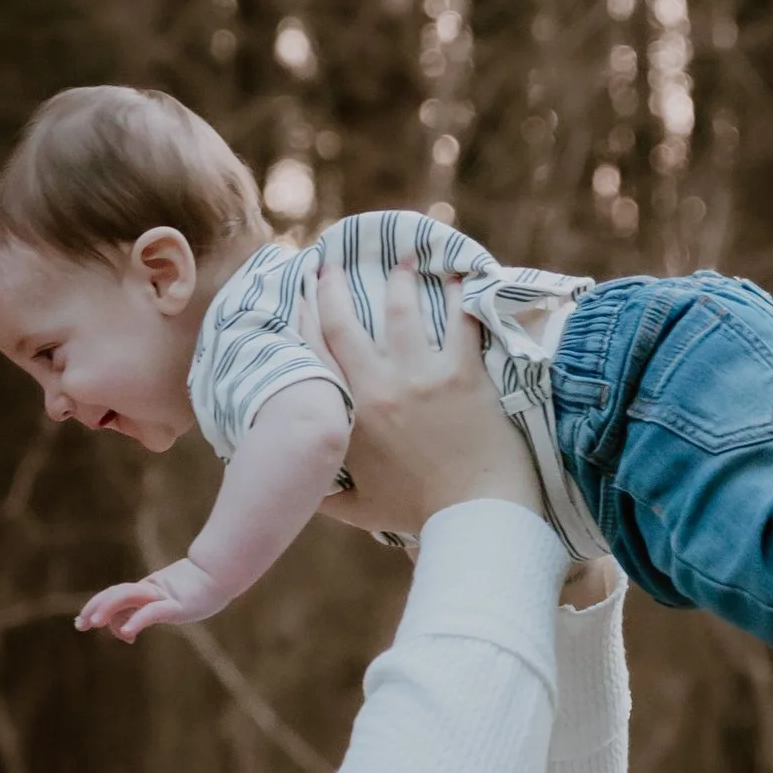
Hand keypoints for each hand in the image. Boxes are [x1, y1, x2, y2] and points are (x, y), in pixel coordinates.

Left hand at [77, 562, 218, 642]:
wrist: (222, 573)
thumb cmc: (200, 589)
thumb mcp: (172, 603)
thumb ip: (153, 610)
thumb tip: (133, 625)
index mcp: (148, 590)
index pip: (116, 596)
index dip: (99, 606)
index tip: (84, 622)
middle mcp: (150, 591)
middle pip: (115, 594)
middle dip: (95, 608)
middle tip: (79, 624)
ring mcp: (161, 596)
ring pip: (127, 598)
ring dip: (107, 610)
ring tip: (93, 623)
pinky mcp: (174, 605)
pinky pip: (151, 613)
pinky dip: (137, 621)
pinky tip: (127, 634)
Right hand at [313, 266, 543, 540]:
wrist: (476, 513)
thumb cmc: (420, 513)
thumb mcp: (361, 509)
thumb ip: (327, 498)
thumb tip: (302, 492)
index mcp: (352, 418)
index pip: (316, 357)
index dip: (302, 321)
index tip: (296, 298)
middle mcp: (381, 387)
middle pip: (348, 323)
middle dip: (334, 288)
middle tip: (331, 263)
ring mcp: (423, 376)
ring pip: (403, 310)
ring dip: (400, 280)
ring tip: (402, 259)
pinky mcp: (463, 372)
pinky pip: (459, 321)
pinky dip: (458, 295)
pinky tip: (458, 276)